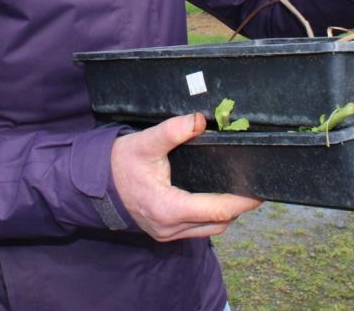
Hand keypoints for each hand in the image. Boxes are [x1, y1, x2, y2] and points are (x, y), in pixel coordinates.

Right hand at [111, 113, 261, 241]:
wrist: (95, 184)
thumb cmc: (119, 163)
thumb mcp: (144, 143)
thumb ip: (172, 131)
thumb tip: (199, 120)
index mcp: (167, 208)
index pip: (216, 210)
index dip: (241, 201)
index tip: (259, 191)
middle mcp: (169, 228)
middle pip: (218, 223)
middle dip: (237, 207)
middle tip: (252, 186)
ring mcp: (167, 234)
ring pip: (210, 230)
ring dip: (224, 214)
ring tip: (237, 192)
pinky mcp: (165, 233)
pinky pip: (197, 230)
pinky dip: (210, 217)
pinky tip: (215, 198)